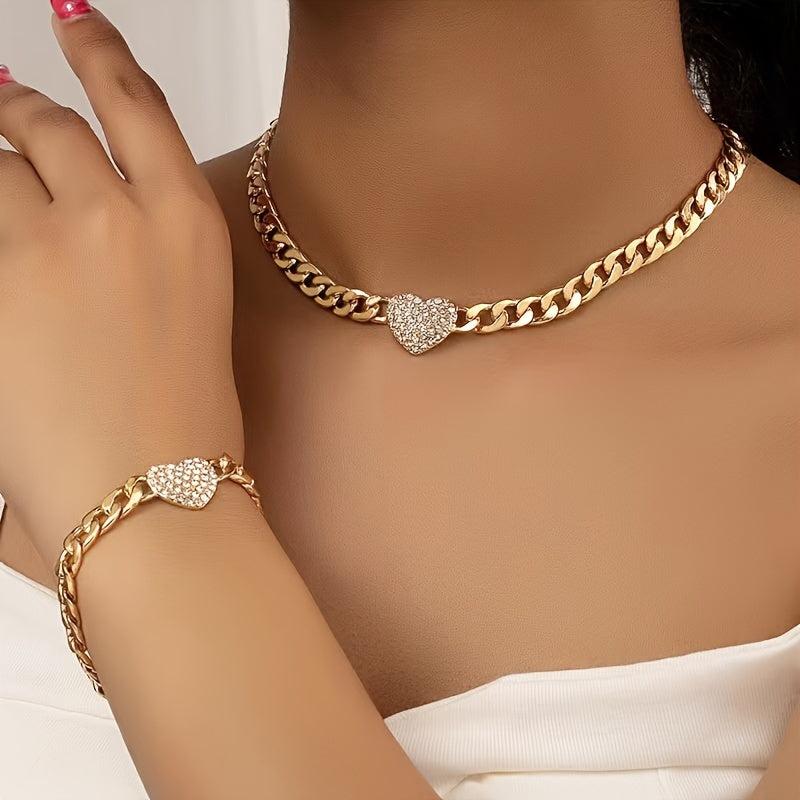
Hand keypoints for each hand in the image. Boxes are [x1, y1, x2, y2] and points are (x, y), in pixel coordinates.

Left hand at [0, 8, 242, 562]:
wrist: (157, 500)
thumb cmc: (184, 425)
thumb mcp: (189, 316)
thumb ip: (140, 255)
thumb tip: (80, 219)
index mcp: (189, 225)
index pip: (137, 104)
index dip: (100, 52)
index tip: (75, 17)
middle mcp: (124, 217)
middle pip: (46, 125)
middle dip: (15, 114)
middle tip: (0, 108)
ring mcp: (52, 246)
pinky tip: (8, 268)